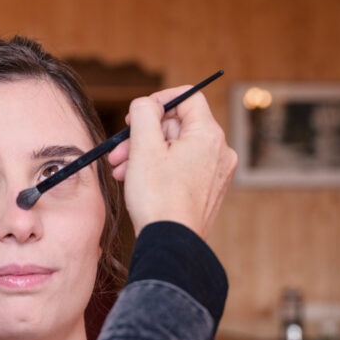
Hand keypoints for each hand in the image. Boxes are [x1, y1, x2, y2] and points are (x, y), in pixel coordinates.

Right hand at [107, 86, 237, 239]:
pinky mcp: (208, 190)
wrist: (171, 242)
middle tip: (119, 150)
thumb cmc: (158, 197)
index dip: (158, 100)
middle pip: (177, 126)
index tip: (136, 115)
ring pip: (176, 148)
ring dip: (145, 153)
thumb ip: (145, 114)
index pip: (187, 97)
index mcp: (208, 135)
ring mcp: (216, 172)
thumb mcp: (144, 147)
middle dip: (144, 135)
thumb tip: (146, 104)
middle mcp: (219, 151)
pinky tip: (136, 180)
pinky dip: (159, 168)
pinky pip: (181, 167)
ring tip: (121, 169)